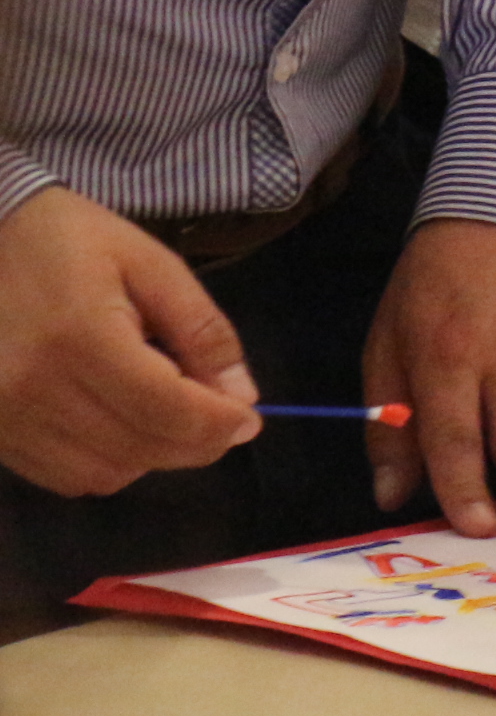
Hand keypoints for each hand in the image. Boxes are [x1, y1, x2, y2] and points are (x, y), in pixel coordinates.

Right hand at [0, 188, 261, 494]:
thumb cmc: (73, 240)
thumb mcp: (153, 264)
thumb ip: (202, 330)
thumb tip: (240, 397)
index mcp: (78, 338)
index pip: (163, 410)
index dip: (217, 425)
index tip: (250, 420)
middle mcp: (31, 389)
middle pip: (136, 449)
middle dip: (195, 444)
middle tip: (225, 421)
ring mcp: (3, 417)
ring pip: (101, 475)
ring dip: (152, 456)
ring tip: (173, 415)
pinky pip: (63, 475)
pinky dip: (108, 463)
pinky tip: (125, 423)